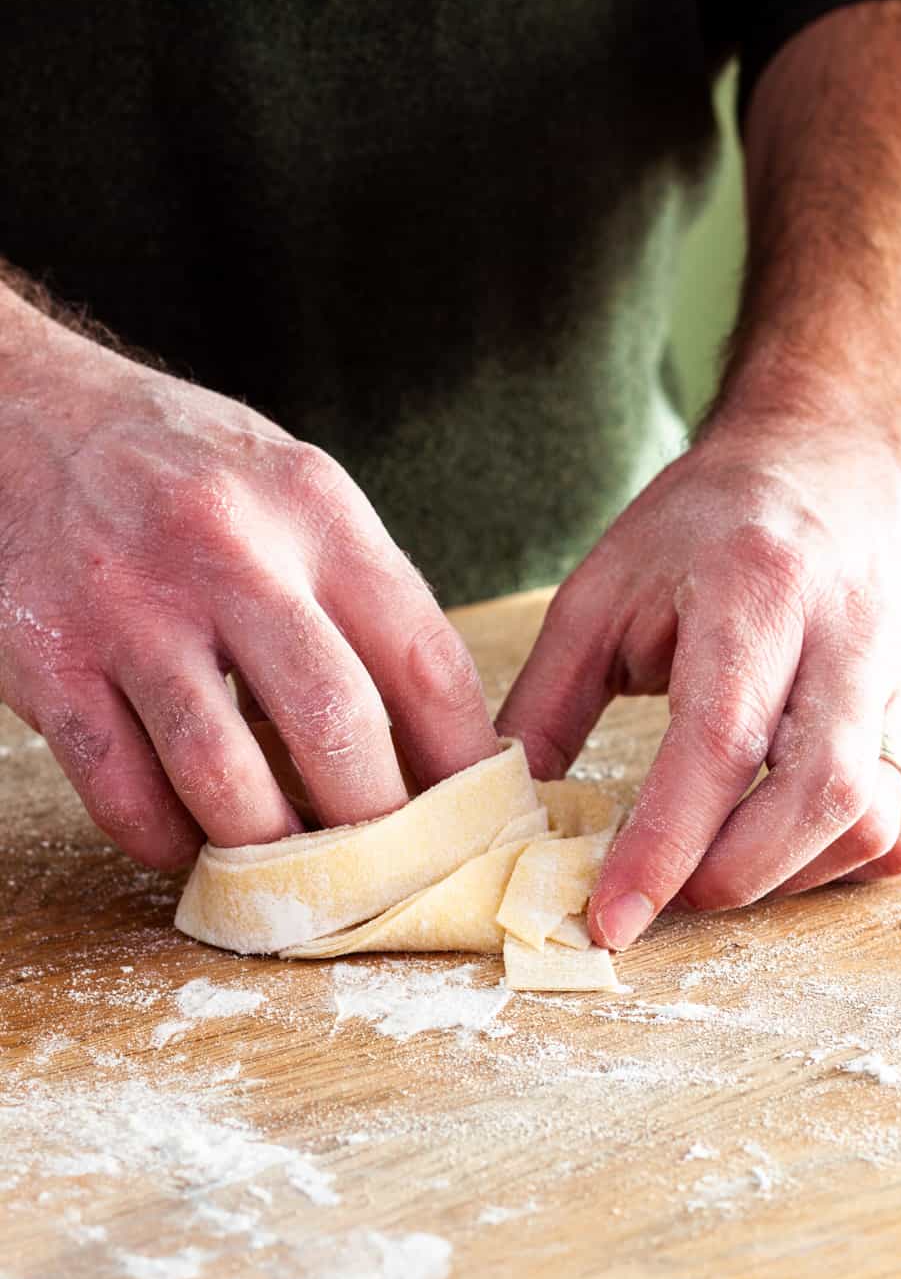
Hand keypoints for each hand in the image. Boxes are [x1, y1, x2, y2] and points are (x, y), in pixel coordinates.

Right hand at [0, 307, 495, 867]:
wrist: (20, 410)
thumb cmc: (181, 467)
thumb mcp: (293, 490)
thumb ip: (359, 594)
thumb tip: (433, 735)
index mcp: (313, 510)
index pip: (425, 658)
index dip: (463, 759)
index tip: (477, 816)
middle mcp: (228, 552)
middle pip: (337, 725)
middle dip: (377, 824)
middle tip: (390, 867)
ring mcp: (131, 608)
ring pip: (225, 774)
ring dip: (269, 846)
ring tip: (292, 868)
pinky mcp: (49, 660)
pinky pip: (123, 789)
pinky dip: (165, 838)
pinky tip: (186, 839)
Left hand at [499, 420, 900, 948]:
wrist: (836, 459)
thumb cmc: (708, 524)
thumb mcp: (602, 589)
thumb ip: (546, 703)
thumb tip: (501, 812)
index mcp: (754, 590)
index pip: (720, 739)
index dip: (665, 844)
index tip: (609, 918)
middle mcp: (845, 638)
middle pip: (820, 792)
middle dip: (734, 874)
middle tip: (664, 896)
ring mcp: (897, 684)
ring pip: (876, 820)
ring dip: (788, 876)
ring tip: (714, 868)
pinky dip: (842, 866)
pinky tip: (782, 850)